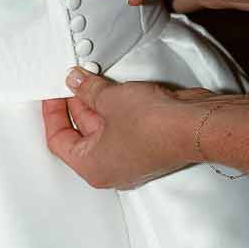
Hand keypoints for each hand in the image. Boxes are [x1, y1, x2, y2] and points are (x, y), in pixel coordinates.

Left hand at [42, 70, 210, 189]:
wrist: (195, 126)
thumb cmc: (155, 126)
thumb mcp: (109, 99)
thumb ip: (87, 89)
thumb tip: (75, 81)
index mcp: (92, 167)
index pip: (58, 140)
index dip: (52, 113)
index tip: (53, 92)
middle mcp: (110, 168)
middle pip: (81, 135)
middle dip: (76, 104)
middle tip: (73, 79)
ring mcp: (131, 159)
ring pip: (104, 129)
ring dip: (97, 103)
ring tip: (93, 79)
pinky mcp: (148, 147)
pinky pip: (123, 127)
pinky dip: (115, 108)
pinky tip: (114, 88)